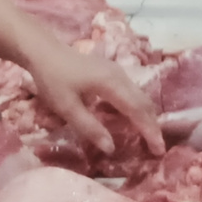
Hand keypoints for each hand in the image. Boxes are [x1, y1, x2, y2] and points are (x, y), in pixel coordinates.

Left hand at [25, 40, 163, 156]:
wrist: (43, 51)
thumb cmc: (52, 79)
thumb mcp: (67, 108)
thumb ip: (90, 128)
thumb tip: (111, 148)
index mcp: (111, 84)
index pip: (137, 110)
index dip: (150, 131)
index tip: (159, 149)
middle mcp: (120, 76)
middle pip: (144, 102)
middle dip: (153, 125)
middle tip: (158, 148)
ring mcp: (116, 71)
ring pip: (140, 95)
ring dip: (147, 115)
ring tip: (150, 136)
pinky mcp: (111, 71)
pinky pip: (132, 91)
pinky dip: (138, 107)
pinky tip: (134, 118)